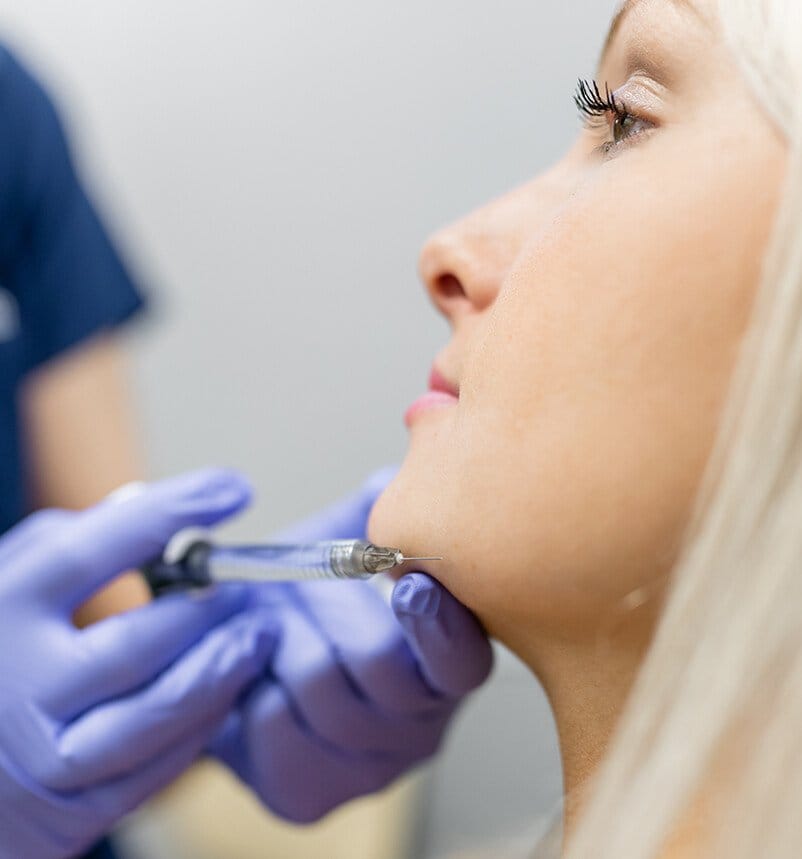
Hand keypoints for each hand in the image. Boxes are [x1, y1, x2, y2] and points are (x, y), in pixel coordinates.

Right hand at [0, 470, 275, 858]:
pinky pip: (159, 765)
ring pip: (157, 712)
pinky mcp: (72, 810)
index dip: (168, 514)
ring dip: (224, 668)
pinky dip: (205, 721)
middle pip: (135, 645)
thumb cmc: (0, 651)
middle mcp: (16, 685)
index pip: (89, 553)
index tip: (232, 488)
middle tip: (249, 587)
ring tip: (258, 634)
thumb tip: (155, 511)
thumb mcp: (12, 583)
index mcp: (1, 610)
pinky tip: (227, 686)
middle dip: (208, 610)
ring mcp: (43, 755)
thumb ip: (71, 544)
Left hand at [211, 468, 491, 821]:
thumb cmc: (305, 595)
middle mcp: (420, 725)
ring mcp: (368, 769)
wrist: (243, 652)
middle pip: (379, 666)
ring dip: (284, 644)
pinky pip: (274, 732)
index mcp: (443, 664)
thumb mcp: (347, 539)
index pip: (463, 658)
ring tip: (279, 630)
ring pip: (322, 692)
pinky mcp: (308, 794)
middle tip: (302, 590)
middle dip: (326, 609)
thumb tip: (420, 454)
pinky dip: (254, 691)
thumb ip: (388, 505)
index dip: (436, 619)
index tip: (405, 579)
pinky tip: (260, 677)